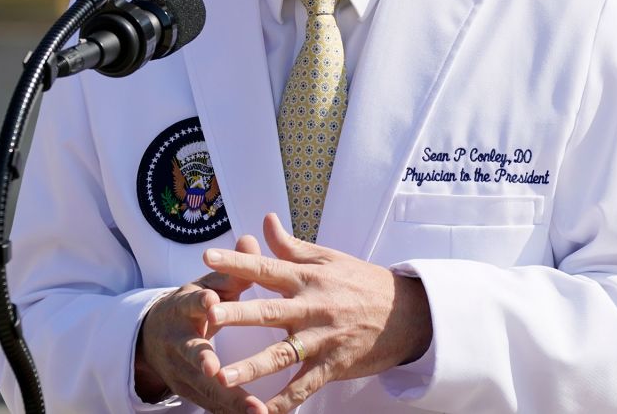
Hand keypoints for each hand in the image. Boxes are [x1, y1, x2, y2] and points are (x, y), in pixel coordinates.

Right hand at [135, 233, 267, 412]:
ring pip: (205, 388)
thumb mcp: (205, 285)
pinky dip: (233, 413)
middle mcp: (179, 343)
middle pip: (191, 354)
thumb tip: (250, 240)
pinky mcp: (192, 393)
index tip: (210, 301)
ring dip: (229, 400)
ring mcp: (183, 371)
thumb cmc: (192, 306)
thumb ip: (230, 270)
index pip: (189, 304)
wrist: (154, 339)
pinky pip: (215, 406)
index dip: (199, 303)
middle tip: (216, 371)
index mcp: (182, 310)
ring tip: (255, 410)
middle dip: (203, 364)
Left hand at [202, 213, 432, 413]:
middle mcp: (311, 307)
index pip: (267, 267)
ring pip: (281, 354)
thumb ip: (291, 246)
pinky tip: (261, 413)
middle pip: (268, 311)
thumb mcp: (329, 259)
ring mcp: (322, 339)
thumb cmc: (363, 283)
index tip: (208, 255)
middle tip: (208, 316)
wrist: (408, 313)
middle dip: (238, 314)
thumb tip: (265, 220)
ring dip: (251, 367)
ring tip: (222, 377)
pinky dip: (284, 402)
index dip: (238, 261)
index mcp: (307, 278)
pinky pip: (304, 386)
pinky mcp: (333, 365)